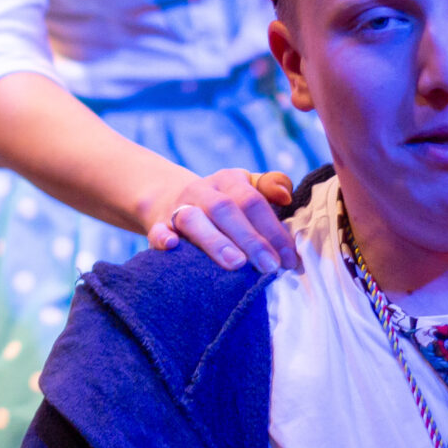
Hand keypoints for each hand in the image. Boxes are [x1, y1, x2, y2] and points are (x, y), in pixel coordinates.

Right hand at [143, 168, 299, 271]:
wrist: (170, 199)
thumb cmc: (224, 204)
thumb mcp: (247, 189)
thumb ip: (270, 189)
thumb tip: (286, 195)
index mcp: (230, 180)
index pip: (254, 202)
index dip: (273, 231)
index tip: (289, 260)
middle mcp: (203, 190)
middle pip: (226, 209)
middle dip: (250, 239)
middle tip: (269, 266)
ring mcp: (178, 207)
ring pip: (193, 219)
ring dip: (215, 241)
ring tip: (237, 264)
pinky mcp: (158, 225)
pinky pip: (157, 230)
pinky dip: (162, 238)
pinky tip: (172, 246)